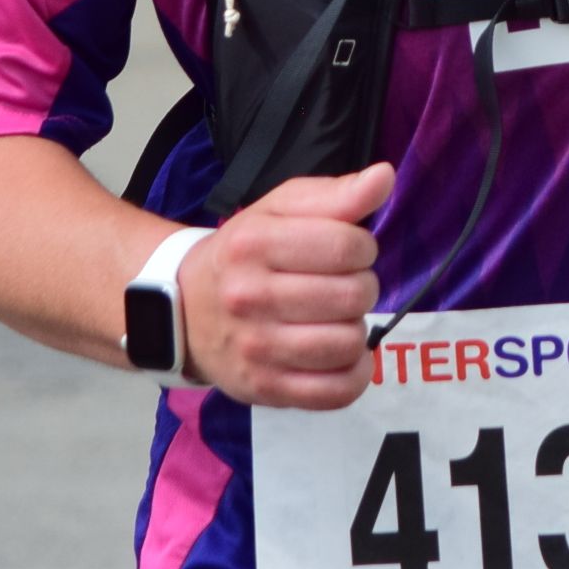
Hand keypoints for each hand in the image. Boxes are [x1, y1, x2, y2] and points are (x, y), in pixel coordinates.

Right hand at [178, 163, 389, 407]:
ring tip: (337, 318)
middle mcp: (250, 298)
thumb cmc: (244, 252)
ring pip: (347, 344)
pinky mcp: (264, 389)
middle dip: (361, 286)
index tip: (350, 250)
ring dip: (356, 329)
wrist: (183, 310)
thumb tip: (384, 176)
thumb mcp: (280, 209)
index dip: (363, 247)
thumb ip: (335, 194)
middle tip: (342, 284)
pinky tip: (344, 355)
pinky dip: (354, 374)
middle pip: (352, 296)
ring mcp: (255, 349)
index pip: (346, 247)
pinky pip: (335, 393)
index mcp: (254, 244)